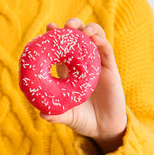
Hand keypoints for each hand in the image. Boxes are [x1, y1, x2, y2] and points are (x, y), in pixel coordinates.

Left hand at [40, 18, 126, 153]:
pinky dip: (101, 41)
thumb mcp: (66, 116)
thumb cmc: (82, 119)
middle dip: (71, 27)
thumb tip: (42, 115)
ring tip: (78, 29)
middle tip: (64, 26)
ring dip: (87, 29)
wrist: (104, 128)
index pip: (61, 48)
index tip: (49, 27)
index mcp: (67, 71)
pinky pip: (107, 50)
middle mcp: (82, 64)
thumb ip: (55, 115)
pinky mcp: (111, 69)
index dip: (55, 36)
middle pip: (78, 37)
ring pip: (94, 38)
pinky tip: (93, 38)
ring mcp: (97, 64)